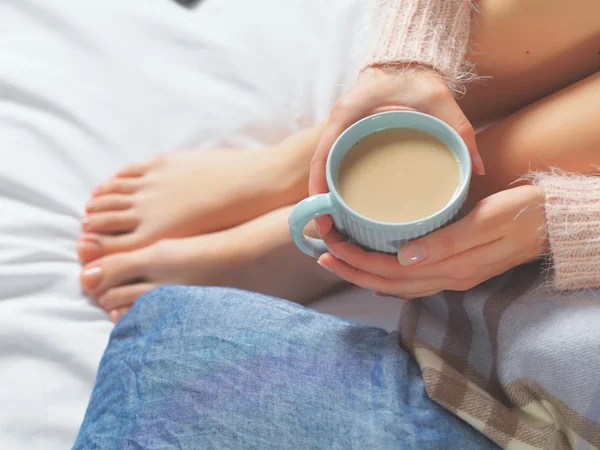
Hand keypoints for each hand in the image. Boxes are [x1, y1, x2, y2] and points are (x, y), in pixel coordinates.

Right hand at [309, 67, 484, 236]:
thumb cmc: (416, 76)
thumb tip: (477, 170)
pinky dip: (336, 182)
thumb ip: (459, 132)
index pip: (322, 155)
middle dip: (321, 199)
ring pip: (326, 166)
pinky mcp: (351, 134)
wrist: (406, 58)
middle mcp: (338, 124)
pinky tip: (348, 202)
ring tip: (336, 223)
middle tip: (329, 228)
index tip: (322, 213)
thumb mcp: (439, 101)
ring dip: (327, 193)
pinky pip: (336, 160)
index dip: (319, 187)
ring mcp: (342, 129)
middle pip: (320, 167)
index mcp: (348, 116)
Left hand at [317, 185, 547, 298]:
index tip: (330, 245)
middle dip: (350, 268)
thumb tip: (404, 257)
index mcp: (450, 267)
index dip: (357, 261)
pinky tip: (373, 269)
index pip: (390, 270)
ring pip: (395, 284)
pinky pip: (410, 281)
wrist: (550, 224)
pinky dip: (385, 276)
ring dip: (363, 273)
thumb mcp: (487, 221)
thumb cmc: (521, 215)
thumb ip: (447, 242)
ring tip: (336, 259)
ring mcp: (450, 277)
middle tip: (320, 252)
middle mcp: (446, 278)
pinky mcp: (454, 269)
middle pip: (386, 282)